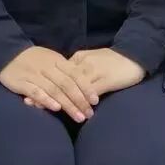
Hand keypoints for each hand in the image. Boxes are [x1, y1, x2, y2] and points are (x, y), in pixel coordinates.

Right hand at [0, 46, 100, 121]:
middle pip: (67, 84)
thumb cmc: (34, 59)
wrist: (7, 52)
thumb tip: (83, 86)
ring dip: (67, 104)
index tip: (95, 101)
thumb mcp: (51, 59)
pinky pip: (35, 91)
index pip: (75, 74)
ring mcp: (34, 75)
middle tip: (89, 114)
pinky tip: (55, 108)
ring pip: (54, 90)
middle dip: (79, 100)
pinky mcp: (21, 82)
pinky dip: (46, 99)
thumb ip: (65, 71)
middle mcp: (47, 67)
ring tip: (78, 117)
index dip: (86, 88)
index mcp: (56, 60)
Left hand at [19, 47, 145, 113]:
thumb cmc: (115, 61)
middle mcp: (83, 64)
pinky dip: (77, 102)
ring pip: (71, 87)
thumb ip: (80, 69)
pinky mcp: (104, 81)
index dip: (43, 83)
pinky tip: (69, 110)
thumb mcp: (93, 61)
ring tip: (43, 108)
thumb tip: (66, 80)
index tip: (29, 91)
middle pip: (59, 80)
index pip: (57, 73)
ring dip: (58, 99)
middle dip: (44, 92)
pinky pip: (88, 93)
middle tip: (29, 102)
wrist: (136, 55)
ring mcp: (93, 72)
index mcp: (79, 58)